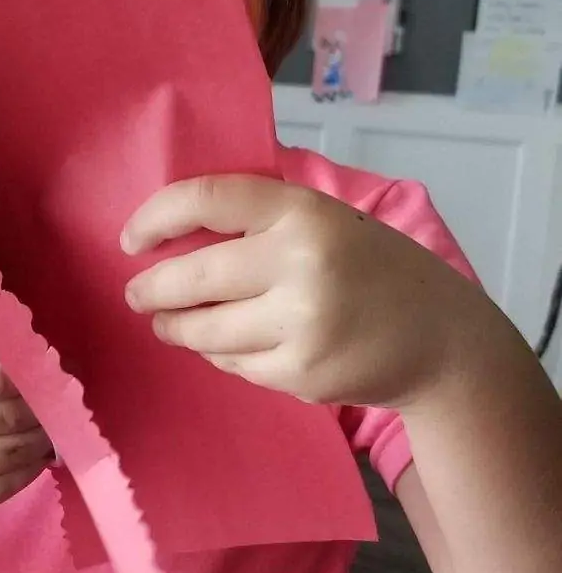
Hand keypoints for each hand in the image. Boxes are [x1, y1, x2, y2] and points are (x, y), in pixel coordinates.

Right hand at [0, 316, 52, 521]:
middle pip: (6, 415)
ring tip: (50, 421)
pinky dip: (28, 468)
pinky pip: (3, 488)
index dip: (29, 370)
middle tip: (59, 397)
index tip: (47, 367)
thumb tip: (40, 335)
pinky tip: (32, 450)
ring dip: (41, 437)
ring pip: (10, 454)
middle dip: (43, 406)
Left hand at [121, 175, 493, 408]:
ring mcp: (302, 323)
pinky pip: (233, 362)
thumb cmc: (373, 268)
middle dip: (150, 289)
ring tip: (165, 322)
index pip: (207, 199)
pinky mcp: (302, 373)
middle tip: (135, 294)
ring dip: (174, 327)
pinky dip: (218, 354)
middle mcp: (300, 262)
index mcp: (303, 211)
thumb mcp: (326, 221)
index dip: (155, 216)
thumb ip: (261, 221)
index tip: (130, 240)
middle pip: (193, 276)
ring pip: (204, 329)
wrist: (441, 338)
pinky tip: (222, 345)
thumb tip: (172, 237)